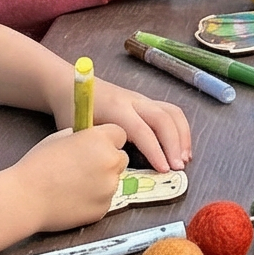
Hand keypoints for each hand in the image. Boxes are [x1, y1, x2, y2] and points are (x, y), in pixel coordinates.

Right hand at [9, 122, 131, 233]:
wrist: (25, 199)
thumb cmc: (36, 166)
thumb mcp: (58, 138)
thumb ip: (81, 138)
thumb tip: (89, 140)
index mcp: (99, 140)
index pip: (120, 134)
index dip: (108, 140)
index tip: (97, 146)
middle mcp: (110, 162)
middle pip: (121, 158)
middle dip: (108, 161)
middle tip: (85, 168)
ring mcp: (109, 187)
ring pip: (113, 181)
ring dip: (101, 182)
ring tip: (74, 185)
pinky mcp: (104, 208)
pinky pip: (105, 200)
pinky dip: (94, 199)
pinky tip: (73, 199)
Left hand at [69, 74, 191, 170]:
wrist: (69, 85)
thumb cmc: (72, 111)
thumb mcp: (79, 131)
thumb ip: (100, 146)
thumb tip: (118, 169)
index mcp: (116, 108)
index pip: (142, 130)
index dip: (155, 151)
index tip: (163, 170)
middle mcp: (133, 101)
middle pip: (163, 118)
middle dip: (174, 144)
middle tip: (178, 168)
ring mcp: (142, 100)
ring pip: (172, 112)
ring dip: (182, 136)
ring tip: (184, 160)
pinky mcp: (146, 102)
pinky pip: (170, 112)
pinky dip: (180, 130)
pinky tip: (180, 149)